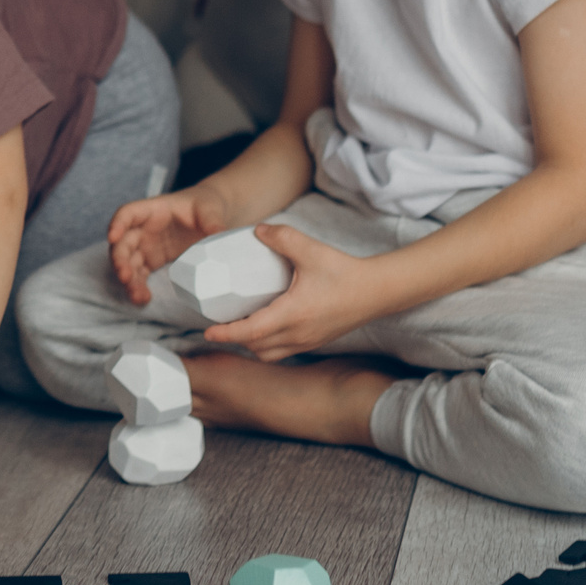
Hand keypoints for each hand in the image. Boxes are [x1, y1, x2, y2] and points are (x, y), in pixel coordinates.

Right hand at [106, 185, 232, 304]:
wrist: (209, 216)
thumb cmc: (205, 205)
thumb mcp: (210, 210)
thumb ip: (212, 222)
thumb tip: (220, 236)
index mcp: (152, 209)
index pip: (127, 213)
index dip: (117, 224)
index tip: (113, 237)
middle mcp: (143, 228)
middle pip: (123, 242)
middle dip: (120, 260)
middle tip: (125, 277)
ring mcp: (146, 245)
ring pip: (128, 262)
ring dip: (128, 279)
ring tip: (137, 296)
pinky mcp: (152, 260)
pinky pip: (139, 274)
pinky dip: (138, 286)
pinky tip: (143, 299)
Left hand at [206, 224, 389, 358]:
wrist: (378, 291)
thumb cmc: (345, 272)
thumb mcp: (310, 249)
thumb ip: (281, 236)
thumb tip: (257, 231)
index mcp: (293, 315)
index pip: (251, 332)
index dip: (226, 333)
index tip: (207, 331)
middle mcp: (298, 334)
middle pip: (256, 347)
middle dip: (234, 339)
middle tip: (218, 322)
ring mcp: (308, 341)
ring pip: (270, 354)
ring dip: (251, 345)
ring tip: (239, 326)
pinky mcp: (316, 341)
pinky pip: (284, 351)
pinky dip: (268, 345)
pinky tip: (264, 328)